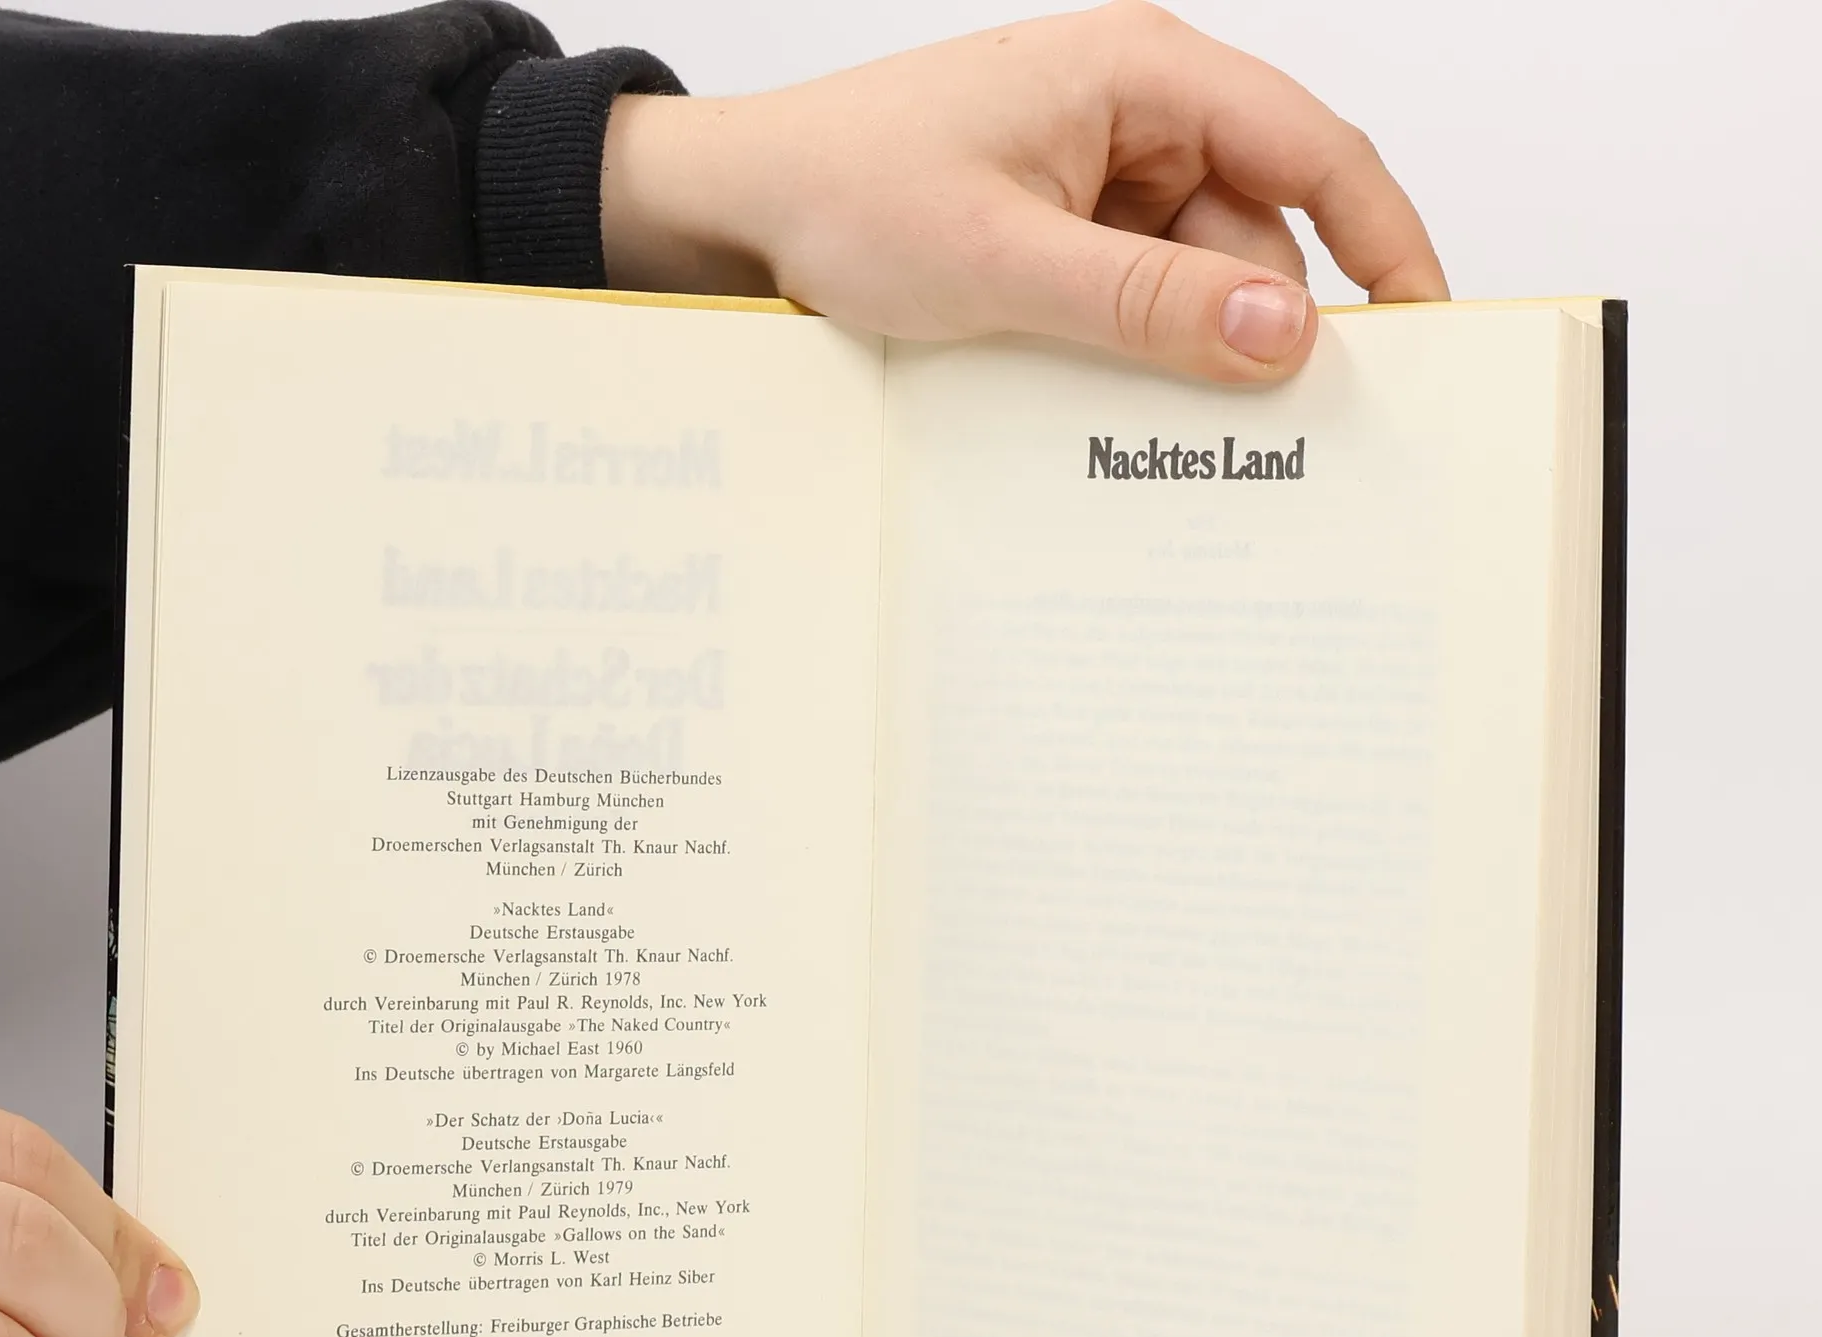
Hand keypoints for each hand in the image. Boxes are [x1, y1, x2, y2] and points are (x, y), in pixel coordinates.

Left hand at [601, 1, 1446, 384]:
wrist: (737, 210)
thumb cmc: (845, 192)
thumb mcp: (1003, 260)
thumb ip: (1146, 301)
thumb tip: (1282, 334)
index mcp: (1144, 75)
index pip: (1316, 151)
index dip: (1387, 244)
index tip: (1426, 338)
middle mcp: (1136, 116)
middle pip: (1256, 233)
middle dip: (1254, 328)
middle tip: (1253, 435)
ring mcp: (1099, 178)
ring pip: (1195, 280)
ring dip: (1175, 352)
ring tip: (1122, 414)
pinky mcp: (1063, 234)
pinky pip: (1134, 299)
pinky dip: (1129, 352)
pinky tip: (1094, 398)